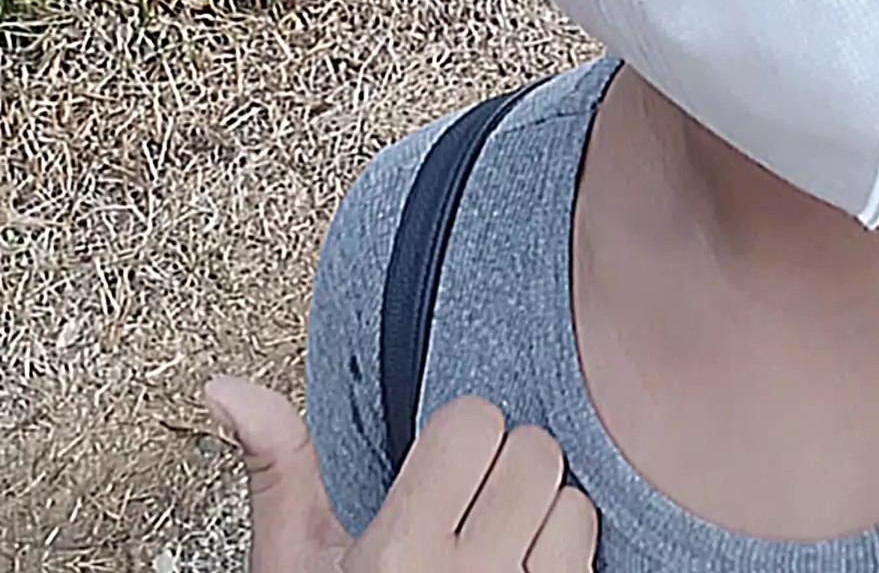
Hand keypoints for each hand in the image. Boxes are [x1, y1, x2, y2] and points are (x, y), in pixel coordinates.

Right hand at [202, 375, 598, 571]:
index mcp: (397, 557)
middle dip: (503, 464)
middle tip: (468, 500)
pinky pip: (590, 548)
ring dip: (541, 511)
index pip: (474, 424)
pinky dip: (564, 552)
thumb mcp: (292, 566)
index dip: (458, 435)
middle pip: (534, 450)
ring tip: (495, 541)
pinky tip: (520, 569)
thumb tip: (225, 388)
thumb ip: (277, 467)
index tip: (439, 464)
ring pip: (570, 499)